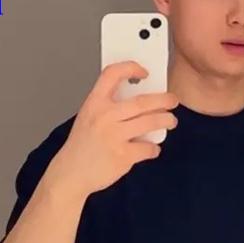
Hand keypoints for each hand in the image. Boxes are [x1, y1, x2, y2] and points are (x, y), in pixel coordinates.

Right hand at [49, 62, 177, 197]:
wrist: (70, 174)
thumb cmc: (81, 146)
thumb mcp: (88, 117)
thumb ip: (108, 106)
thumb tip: (140, 99)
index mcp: (94, 103)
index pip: (112, 74)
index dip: (131, 68)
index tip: (144, 72)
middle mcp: (104, 117)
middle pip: (142, 101)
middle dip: (163, 99)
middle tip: (173, 100)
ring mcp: (114, 136)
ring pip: (150, 122)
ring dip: (165, 120)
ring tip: (170, 121)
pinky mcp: (123, 156)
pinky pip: (148, 148)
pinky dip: (153, 148)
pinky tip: (152, 148)